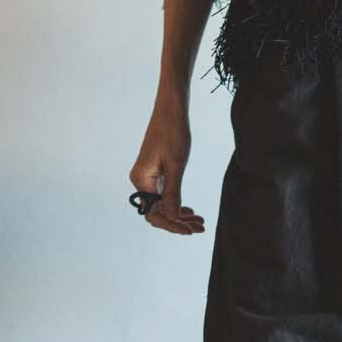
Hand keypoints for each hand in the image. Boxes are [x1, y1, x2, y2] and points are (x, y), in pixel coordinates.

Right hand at [129, 107, 205, 235]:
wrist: (170, 110)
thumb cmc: (173, 134)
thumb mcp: (176, 166)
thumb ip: (173, 194)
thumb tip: (172, 218)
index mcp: (142, 181)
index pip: (154, 214)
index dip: (172, 225)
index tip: (190, 231)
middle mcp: (141, 181)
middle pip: (158, 211)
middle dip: (179, 222)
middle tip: (200, 228)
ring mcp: (147, 176)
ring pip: (162, 203)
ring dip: (180, 214)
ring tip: (199, 221)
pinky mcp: (155, 172)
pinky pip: (164, 193)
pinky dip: (177, 202)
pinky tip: (189, 209)